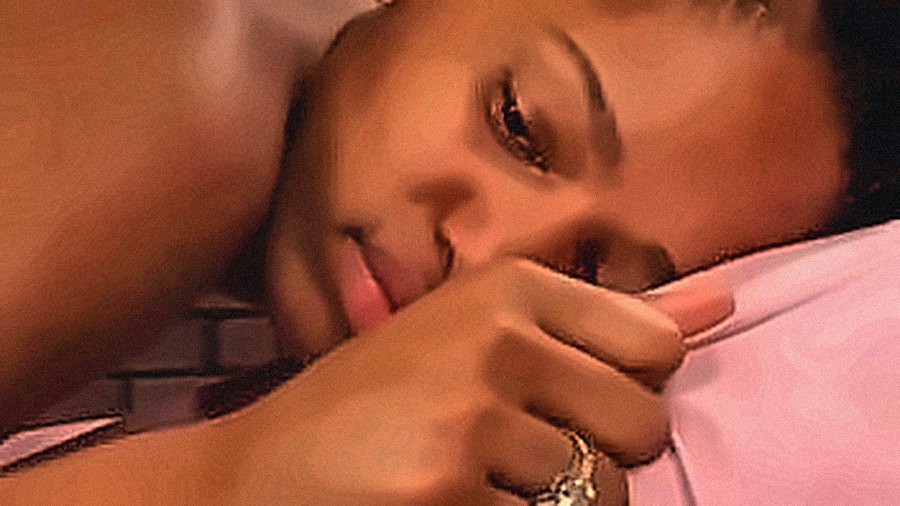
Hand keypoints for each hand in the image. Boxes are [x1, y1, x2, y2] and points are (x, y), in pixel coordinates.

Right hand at [224, 257, 730, 504]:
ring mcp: (473, 423)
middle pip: (644, 426)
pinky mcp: (451, 499)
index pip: (658, 346)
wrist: (259, 474)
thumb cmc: (376, 402)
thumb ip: (605, 321)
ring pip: (604, 496)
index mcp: (508, 288)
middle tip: (519, 453)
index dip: (624, 389)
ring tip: (481, 486)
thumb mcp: (478, 334)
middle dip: (598, 457)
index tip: (568, 399)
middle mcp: (496, 341)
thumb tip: (720, 306)